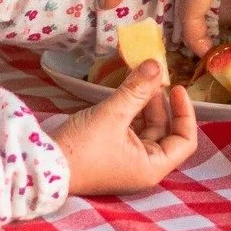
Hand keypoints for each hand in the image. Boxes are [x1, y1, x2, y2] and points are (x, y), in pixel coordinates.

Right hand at [51, 59, 197, 194]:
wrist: (44, 166)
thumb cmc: (82, 148)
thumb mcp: (112, 115)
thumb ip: (136, 89)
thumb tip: (157, 64)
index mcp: (151, 166)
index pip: (185, 141)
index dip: (185, 113)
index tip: (177, 88)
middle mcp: (143, 165)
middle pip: (165, 130)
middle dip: (159, 102)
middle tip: (150, 76)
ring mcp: (127, 159)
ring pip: (147, 126)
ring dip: (144, 102)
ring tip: (136, 79)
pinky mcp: (112, 151)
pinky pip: (130, 127)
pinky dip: (130, 109)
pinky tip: (124, 91)